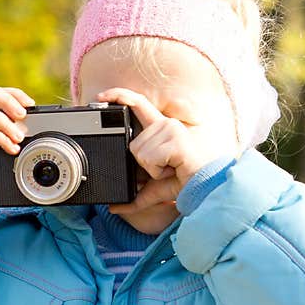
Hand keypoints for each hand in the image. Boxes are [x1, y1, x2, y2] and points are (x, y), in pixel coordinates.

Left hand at [96, 87, 228, 213]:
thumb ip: (131, 198)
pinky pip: (150, 158)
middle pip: (133, 144)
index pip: (138, 104)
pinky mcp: (177, 141)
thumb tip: (111, 208)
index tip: (101, 96)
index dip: (119, 96)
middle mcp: (166, 124)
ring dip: (152, 169)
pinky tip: (174, 168)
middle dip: (143, 164)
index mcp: (160, 129)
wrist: (203, 189)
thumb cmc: (181, 183)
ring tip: (170, 168)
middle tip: (165, 168)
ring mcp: (172, 130)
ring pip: (139, 152)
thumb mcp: (151, 191)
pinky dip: (158, 171)